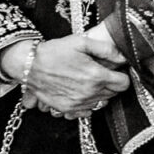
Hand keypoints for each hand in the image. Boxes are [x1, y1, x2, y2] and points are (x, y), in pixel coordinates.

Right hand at [12, 33, 131, 118]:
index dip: (121, 76)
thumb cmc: (55, 52)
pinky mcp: (66, 109)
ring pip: (101, 103)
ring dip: (99, 94)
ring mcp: (77, 103)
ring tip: (89, 82)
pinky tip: (81, 92)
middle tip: (99, 73)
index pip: (124, 84)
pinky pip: (86, 111)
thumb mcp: (82, 42)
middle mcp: (88, 93)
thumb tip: (123, 57)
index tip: (115, 71)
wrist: (29, 65)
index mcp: (96, 76)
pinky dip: (87, 103)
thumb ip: (106, 49)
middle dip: (110, 84)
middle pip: (113, 94)